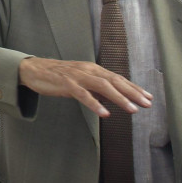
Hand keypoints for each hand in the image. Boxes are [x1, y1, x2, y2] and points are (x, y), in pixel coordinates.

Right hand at [18, 57, 151, 117]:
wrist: (33, 69)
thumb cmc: (57, 76)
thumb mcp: (80, 81)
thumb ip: (95, 88)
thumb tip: (111, 97)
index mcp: (93, 69)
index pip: (118, 78)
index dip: (134, 88)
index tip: (148, 97)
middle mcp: (88, 70)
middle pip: (115, 81)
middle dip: (133, 93)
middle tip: (147, 104)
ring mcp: (78, 76)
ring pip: (103, 86)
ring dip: (119, 98)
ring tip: (132, 109)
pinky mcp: (66, 83)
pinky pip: (83, 95)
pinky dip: (95, 104)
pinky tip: (104, 113)